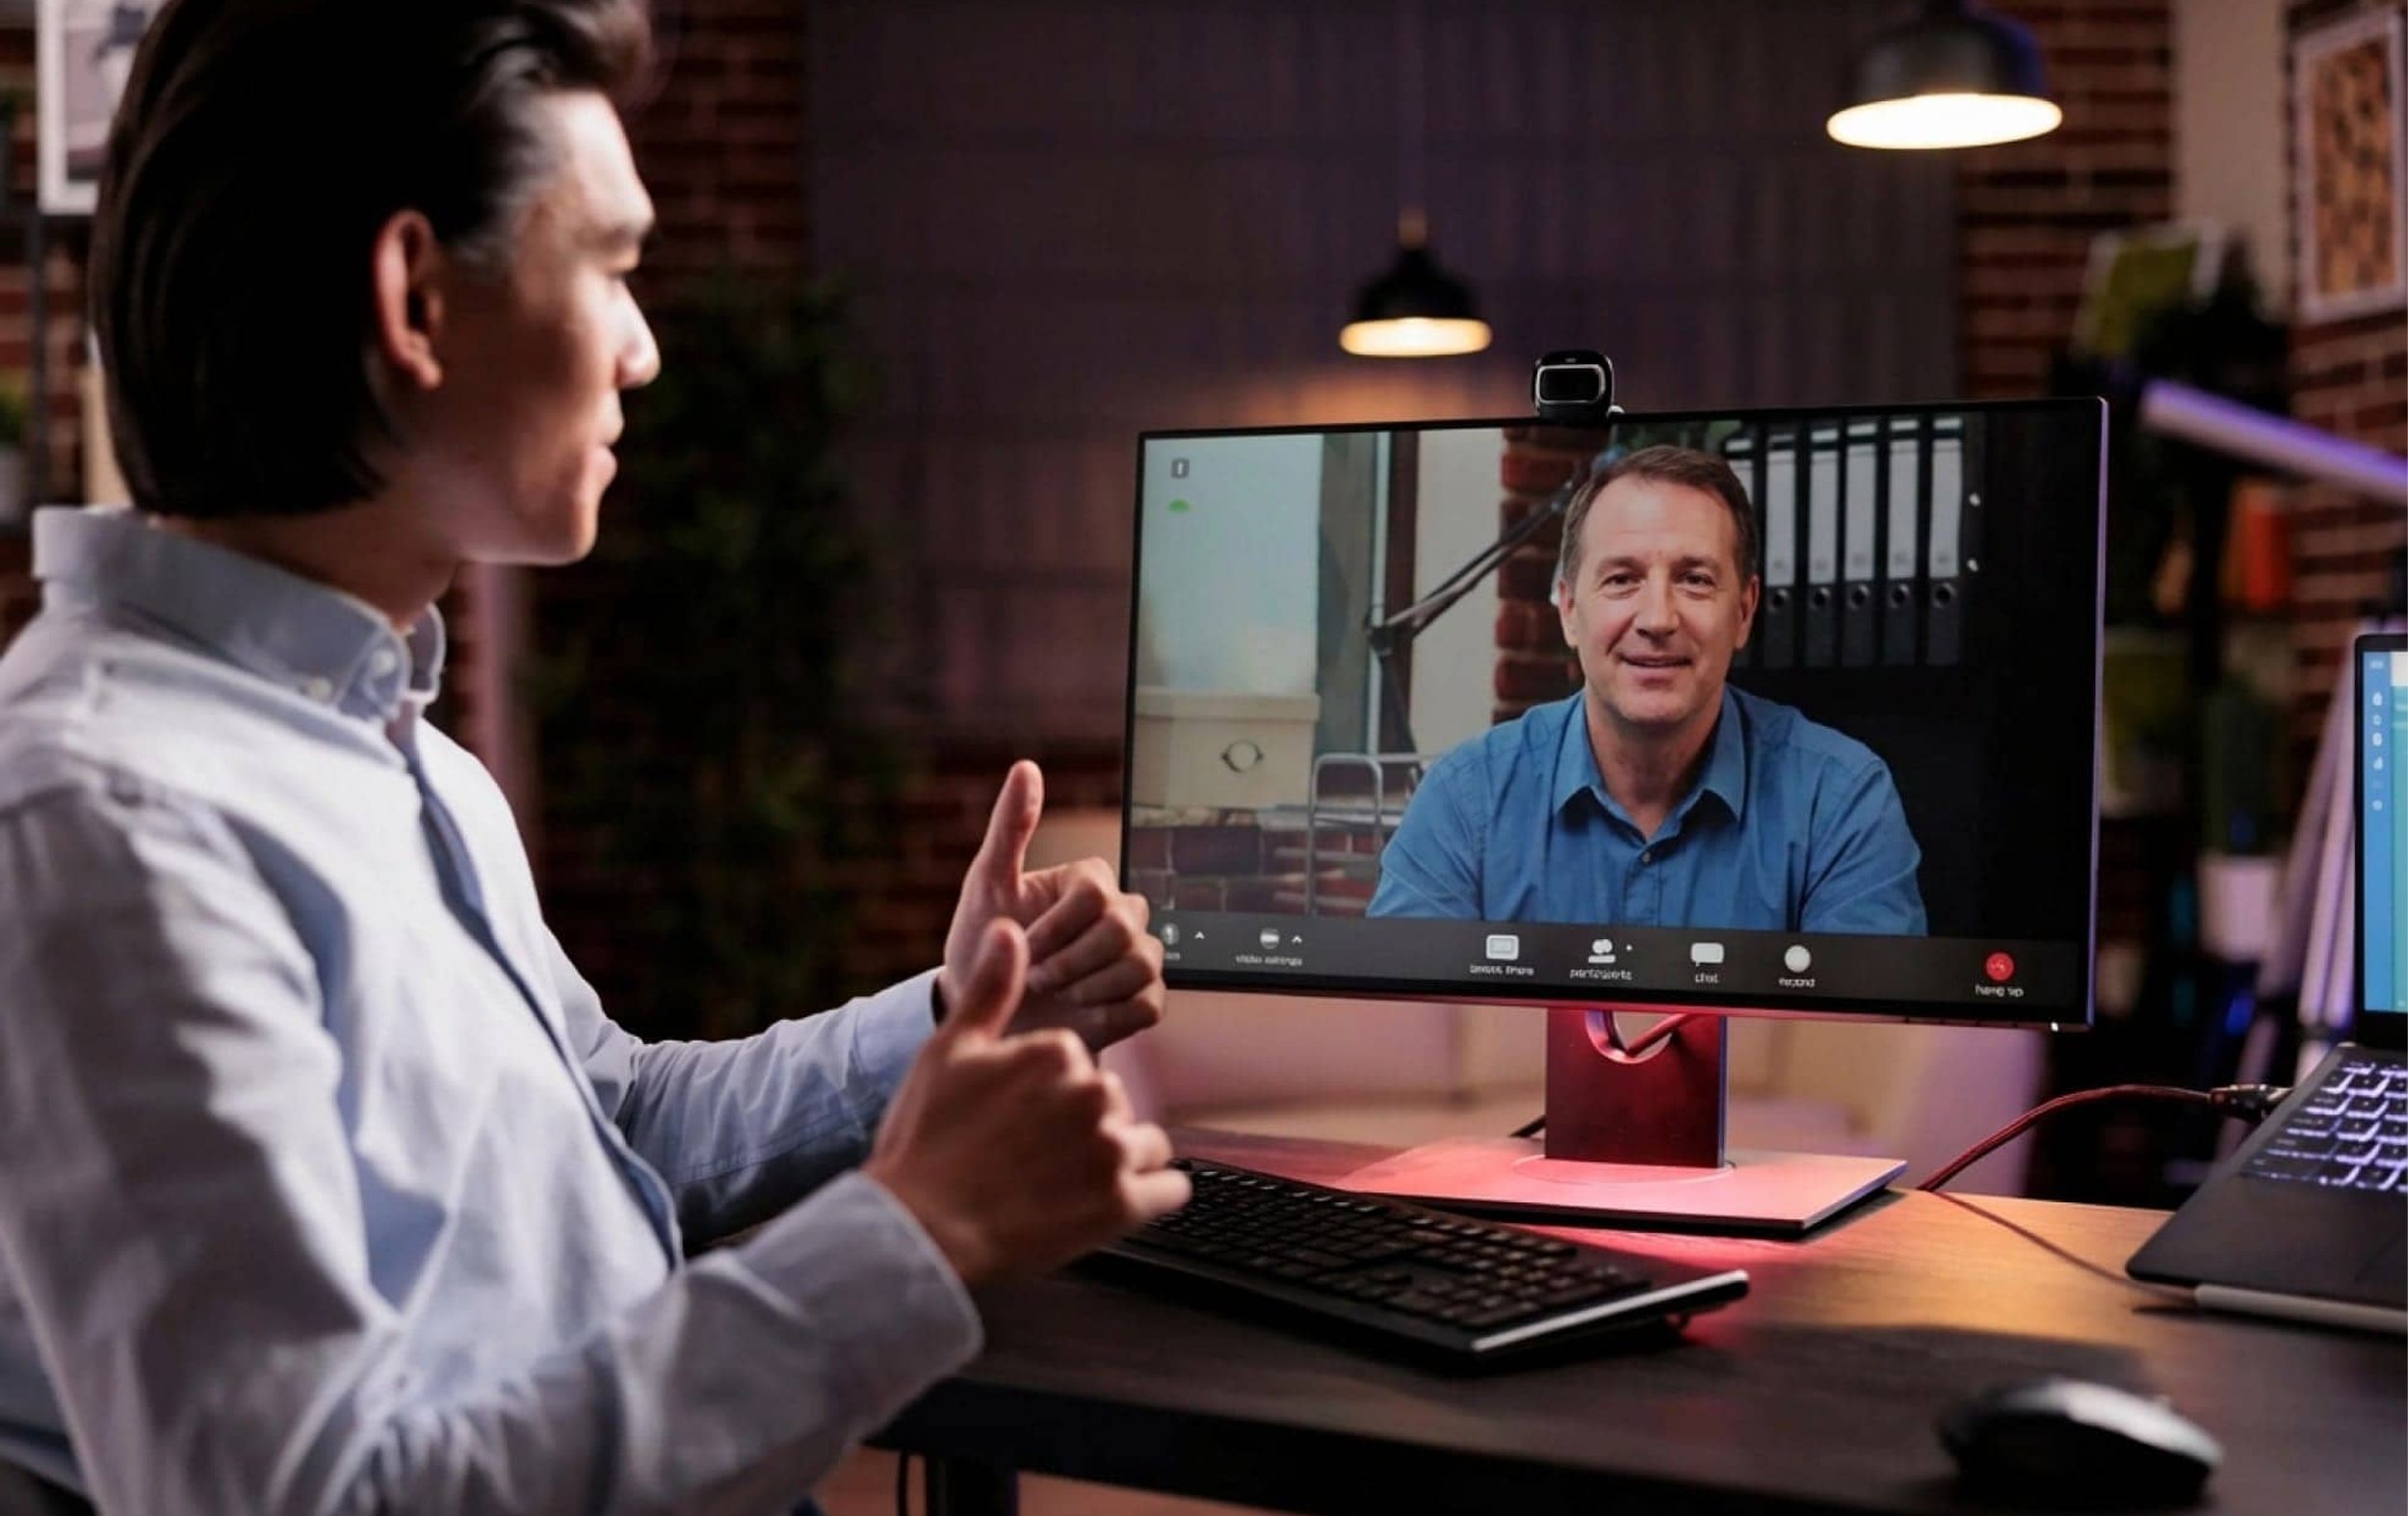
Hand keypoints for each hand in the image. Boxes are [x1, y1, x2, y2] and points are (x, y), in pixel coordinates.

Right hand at [866, 919, 1188, 1286]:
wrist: (918, 1228)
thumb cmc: (928, 1141)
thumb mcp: (950, 1051)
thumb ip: (991, 988)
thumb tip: (1010, 930)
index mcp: (1059, 1050)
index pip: (1081, 1066)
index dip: (1050, 1094)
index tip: (1021, 1120)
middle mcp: (1094, 1092)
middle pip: (1112, 1104)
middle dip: (1085, 1126)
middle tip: (1036, 1158)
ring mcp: (1110, 1149)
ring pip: (1144, 1145)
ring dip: (1116, 1162)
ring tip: (1063, 1185)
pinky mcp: (1121, 1205)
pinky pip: (1170, 1190)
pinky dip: (1150, 1195)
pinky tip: (1110, 1202)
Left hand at [939, 761, 1165, 1050]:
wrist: (988, 1012)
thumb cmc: (985, 945)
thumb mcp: (987, 883)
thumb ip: (1011, 825)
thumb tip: (1026, 766)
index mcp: (1090, 881)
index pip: (1094, 895)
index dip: (1053, 928)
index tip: (1020, 946)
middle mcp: (1122, 913)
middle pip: (1121, 929)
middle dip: (1068, 960)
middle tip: (1035, 975)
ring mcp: (1137, 957)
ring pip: (1142, 963)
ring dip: (1087, 987)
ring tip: (1056, 993)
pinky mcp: (1143, 999)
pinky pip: (1149, 1003)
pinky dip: (1109, 1012)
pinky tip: (1079, 1011)